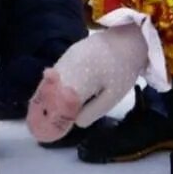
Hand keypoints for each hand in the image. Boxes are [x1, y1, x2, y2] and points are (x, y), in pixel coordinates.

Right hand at [29, 25, 149, 141]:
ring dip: (45, 100)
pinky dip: (51, 88)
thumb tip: (76, 122)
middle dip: (44, 113)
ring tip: (46, 115)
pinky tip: (55, 97)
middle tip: (43, 129)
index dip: (52, 123)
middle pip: (46, 97)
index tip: (49, 135)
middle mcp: (64, 72)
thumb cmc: (123, 69)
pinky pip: (53, 75)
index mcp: (76, 84)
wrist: (129, 37)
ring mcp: (63, 60)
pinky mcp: (67, 54)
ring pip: (47, 85)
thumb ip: (92, 111)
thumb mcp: (113, 96)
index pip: (56, 109)